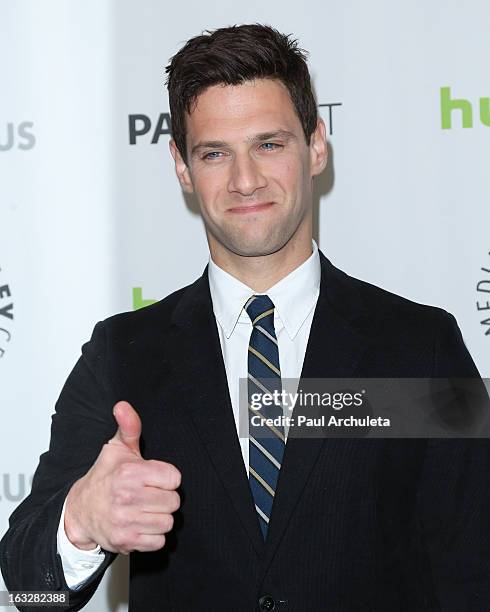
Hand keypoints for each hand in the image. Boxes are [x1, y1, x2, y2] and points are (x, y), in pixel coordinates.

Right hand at [64, 401, 180, 553]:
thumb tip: (123, 406)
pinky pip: (158, 541)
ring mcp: (126, 521)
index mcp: (130, 473)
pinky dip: (153, 535)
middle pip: (173, 502)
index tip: (155, 479)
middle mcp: (127, 497)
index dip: (167, 479)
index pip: (174, 479)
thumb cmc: (104, 477)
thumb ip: (128, 426)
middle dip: (164, 498)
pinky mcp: (126, 541)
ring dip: (160, 517)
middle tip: (150, 495)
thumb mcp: (116, 448)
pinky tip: (142, 523)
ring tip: (146, 509)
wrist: (81, 510)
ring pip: (168, 522)